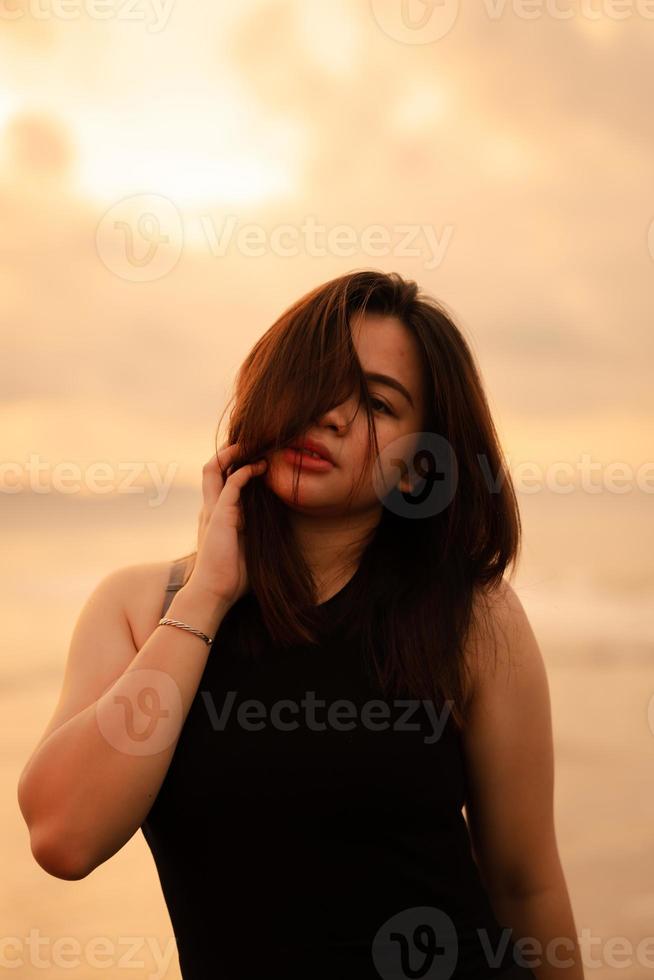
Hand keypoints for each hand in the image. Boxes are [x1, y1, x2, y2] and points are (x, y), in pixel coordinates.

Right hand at [185, 442, 267, 607]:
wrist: (214, 592)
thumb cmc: (232, 577)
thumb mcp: (248, 549)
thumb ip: (256, 535)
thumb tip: (277, 533)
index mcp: (215, 515)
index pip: (219, 481)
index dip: (233, 466)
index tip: (255, 458)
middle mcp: (210, 508)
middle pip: (212, 469)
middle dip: (228, 452)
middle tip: (251, 444)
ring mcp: (212, 509)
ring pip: (214, 468)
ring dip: (232, 454)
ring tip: (251, 445)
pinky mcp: (220, 514)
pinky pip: (231, 482)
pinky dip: (244, 470)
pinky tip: (259, 467)